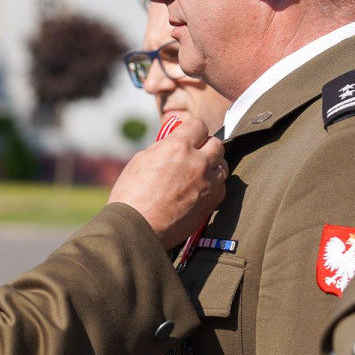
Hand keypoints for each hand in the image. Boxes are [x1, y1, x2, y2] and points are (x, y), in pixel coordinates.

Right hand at [108, 118, 227, 248]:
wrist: (136, 229)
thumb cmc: (131, 195)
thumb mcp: (142, 160)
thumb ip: (163, 147)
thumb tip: (173, 142)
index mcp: (177, 146)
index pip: (199, 125)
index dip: (193, 130)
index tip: (190, 136)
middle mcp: (197, 162)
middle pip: (216, 144)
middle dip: (206, 146)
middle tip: (195, 154)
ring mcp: (208, 183)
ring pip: (223, 165)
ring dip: (212, 165)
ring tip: (198, 173)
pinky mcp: (212, 202)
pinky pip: (221, 186)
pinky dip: (213, 185)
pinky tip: (199, 190)